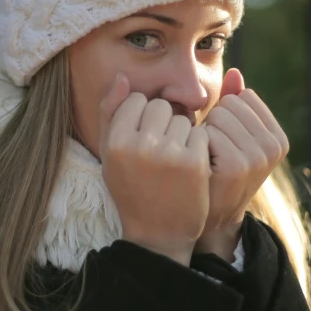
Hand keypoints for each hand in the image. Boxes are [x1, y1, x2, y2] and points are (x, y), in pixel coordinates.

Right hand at [99, 73, 211, 265]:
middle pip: (160, 106)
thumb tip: (122, 77)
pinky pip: (200, 133)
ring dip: (182, 134)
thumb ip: (111, 114)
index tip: (142, 139)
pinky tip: (189, 166)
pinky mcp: (193, 162)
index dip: (142, 117)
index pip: (135, 100)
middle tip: (160, 151)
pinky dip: (197, 146)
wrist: (158, 233)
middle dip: (163, 123)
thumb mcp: (110, 154)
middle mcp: (139, 145)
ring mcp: (167, 154)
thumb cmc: (131, 188)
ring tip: (173, 160)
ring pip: (182, 118)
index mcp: (115, 142)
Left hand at [195, 69, 289, 260]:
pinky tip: (202, 167)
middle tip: (214, 154)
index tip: (225, 142)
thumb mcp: (232, 136)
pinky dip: (198, 146)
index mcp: (278, 137)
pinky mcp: (237, 166)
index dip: (224, 115)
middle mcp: (274, 147)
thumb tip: (234, 72)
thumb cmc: (216, 171)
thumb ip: (234, 104)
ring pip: (218, 116)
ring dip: (204, 134)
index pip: (242, 96)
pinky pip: (208, 133)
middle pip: (230, 104)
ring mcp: (258, 157)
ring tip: (208, 160)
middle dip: (214, 124)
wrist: (209, 218)